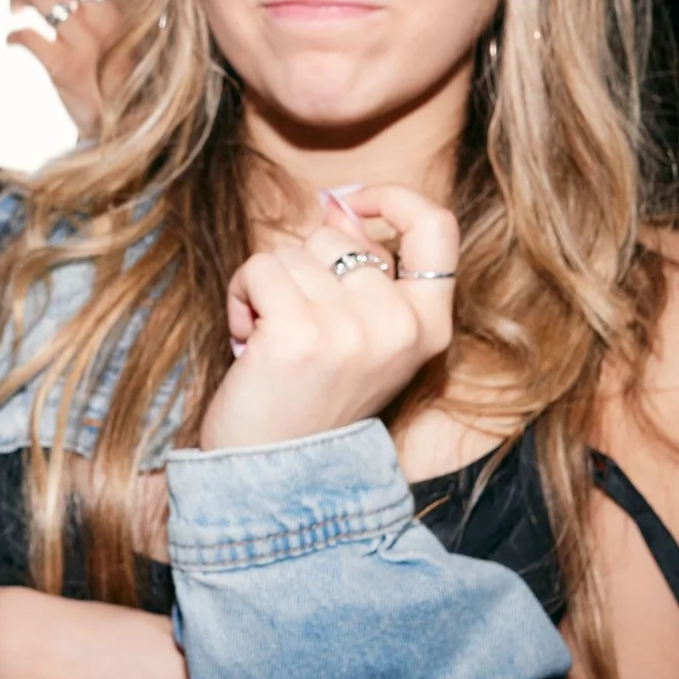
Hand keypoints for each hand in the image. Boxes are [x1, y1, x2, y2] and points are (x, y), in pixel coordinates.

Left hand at [6, 0, 125, 139]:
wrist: (130, 130)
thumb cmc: (128, 82)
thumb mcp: (134, 40)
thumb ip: (116, 10)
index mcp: (127, 9)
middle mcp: (107, 20)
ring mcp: (86, 44)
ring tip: (15, 8)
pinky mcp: (64, 68)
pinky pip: (28, 36)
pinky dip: (14, 36)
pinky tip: (13, 42)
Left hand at [201, 184, 459, 449]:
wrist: (277, 479)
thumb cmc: (309, 399)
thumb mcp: (360, 337)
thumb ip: (362, 275)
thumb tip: (339, 206)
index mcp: (429, 328)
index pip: (437, 228)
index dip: (394, 199)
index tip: (349, 203)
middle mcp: (400, 326)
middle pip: (336, 238)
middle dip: (302, 269)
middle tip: (293, 327)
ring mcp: (353, 329)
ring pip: (291, 252)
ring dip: (266, 287)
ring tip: (270, 341)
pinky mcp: (301, 332)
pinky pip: (259, 268)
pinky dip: (241, 297)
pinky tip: (248, 343)